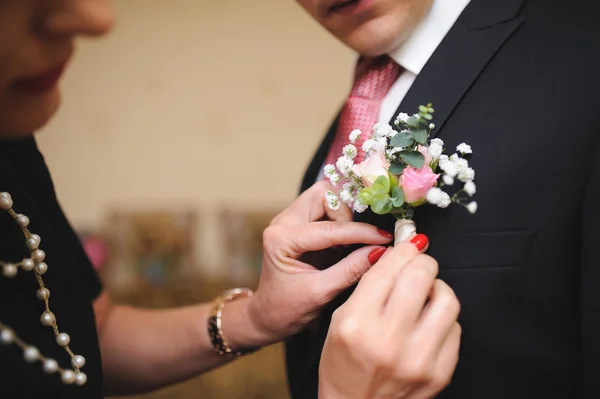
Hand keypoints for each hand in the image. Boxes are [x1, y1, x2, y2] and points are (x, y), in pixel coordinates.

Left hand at [231, 181, 392, 346]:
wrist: (267, 316)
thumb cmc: (286, 309)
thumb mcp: (320, 293)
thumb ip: (351, 270)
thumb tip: (381, 251)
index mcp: (281, 239)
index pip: (330, 228)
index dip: (362, 232)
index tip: (385, 239)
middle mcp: (283, 222)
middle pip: (324, 194)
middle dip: (348, 213)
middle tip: (362, 238)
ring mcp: (290, 220)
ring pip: (326, 197)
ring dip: (345, 215)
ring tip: (353, 242)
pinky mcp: (299, 224)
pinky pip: (325, 209)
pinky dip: (342, 221)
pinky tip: (348, 242)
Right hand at [318, 239, 460, 398]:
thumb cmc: (344, 364)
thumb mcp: (340, 319)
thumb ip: (370, 284)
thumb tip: (400, 252)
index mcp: (357, 323)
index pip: (390, 269)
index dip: (404, 250)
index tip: (410, 245)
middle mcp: (389, 340)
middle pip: (422, 276)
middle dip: (422, 263)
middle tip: (419, 266)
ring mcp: (419, 359)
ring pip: (447, 299)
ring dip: (436, 289)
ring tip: (425, 296)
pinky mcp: (440, 372)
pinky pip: (455, 328)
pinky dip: (442, 319)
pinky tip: (427, 325)